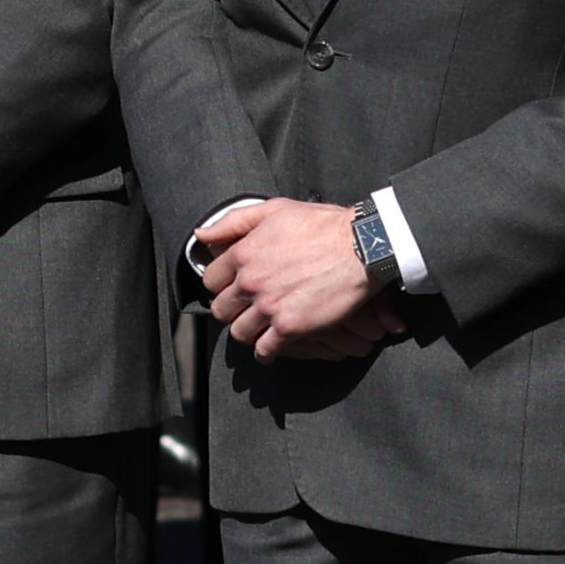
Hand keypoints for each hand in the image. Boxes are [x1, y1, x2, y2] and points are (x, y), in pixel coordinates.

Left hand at [192, 193, 394, 362]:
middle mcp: (251, 281)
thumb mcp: (274, 210)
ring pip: (239, 332)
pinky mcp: (290, 327)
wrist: (361, 246)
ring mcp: (269, 306)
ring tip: (257, 328)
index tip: (232, 288)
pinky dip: (265, 353)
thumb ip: (234, 222)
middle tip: (244, 309)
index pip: (211, 280)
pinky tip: (270, 349)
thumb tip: (203, 234)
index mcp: (243, 253)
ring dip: (247, 331)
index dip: (221, 285)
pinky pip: (264, 350)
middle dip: (231, 310)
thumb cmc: (323, 225)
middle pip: (222, 309)